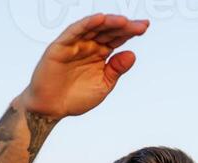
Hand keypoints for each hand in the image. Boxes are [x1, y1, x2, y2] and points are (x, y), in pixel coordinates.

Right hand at [17, 14, 148, 119]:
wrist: (52, 108)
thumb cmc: (76, 97)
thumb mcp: (103, 85)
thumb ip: (116, 70)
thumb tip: (132, 54)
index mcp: (100, 54)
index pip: (117, 38)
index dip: (130, 32)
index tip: (145, 26)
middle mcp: (88, 46)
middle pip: (108, 31)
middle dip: (124, 27)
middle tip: (140, 25)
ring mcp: (74, 44)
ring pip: (93, 28)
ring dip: (108, 22)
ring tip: (124, 21)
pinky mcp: (60, 46)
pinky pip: (74, 32)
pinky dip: (86, 24)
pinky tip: (99, 19)